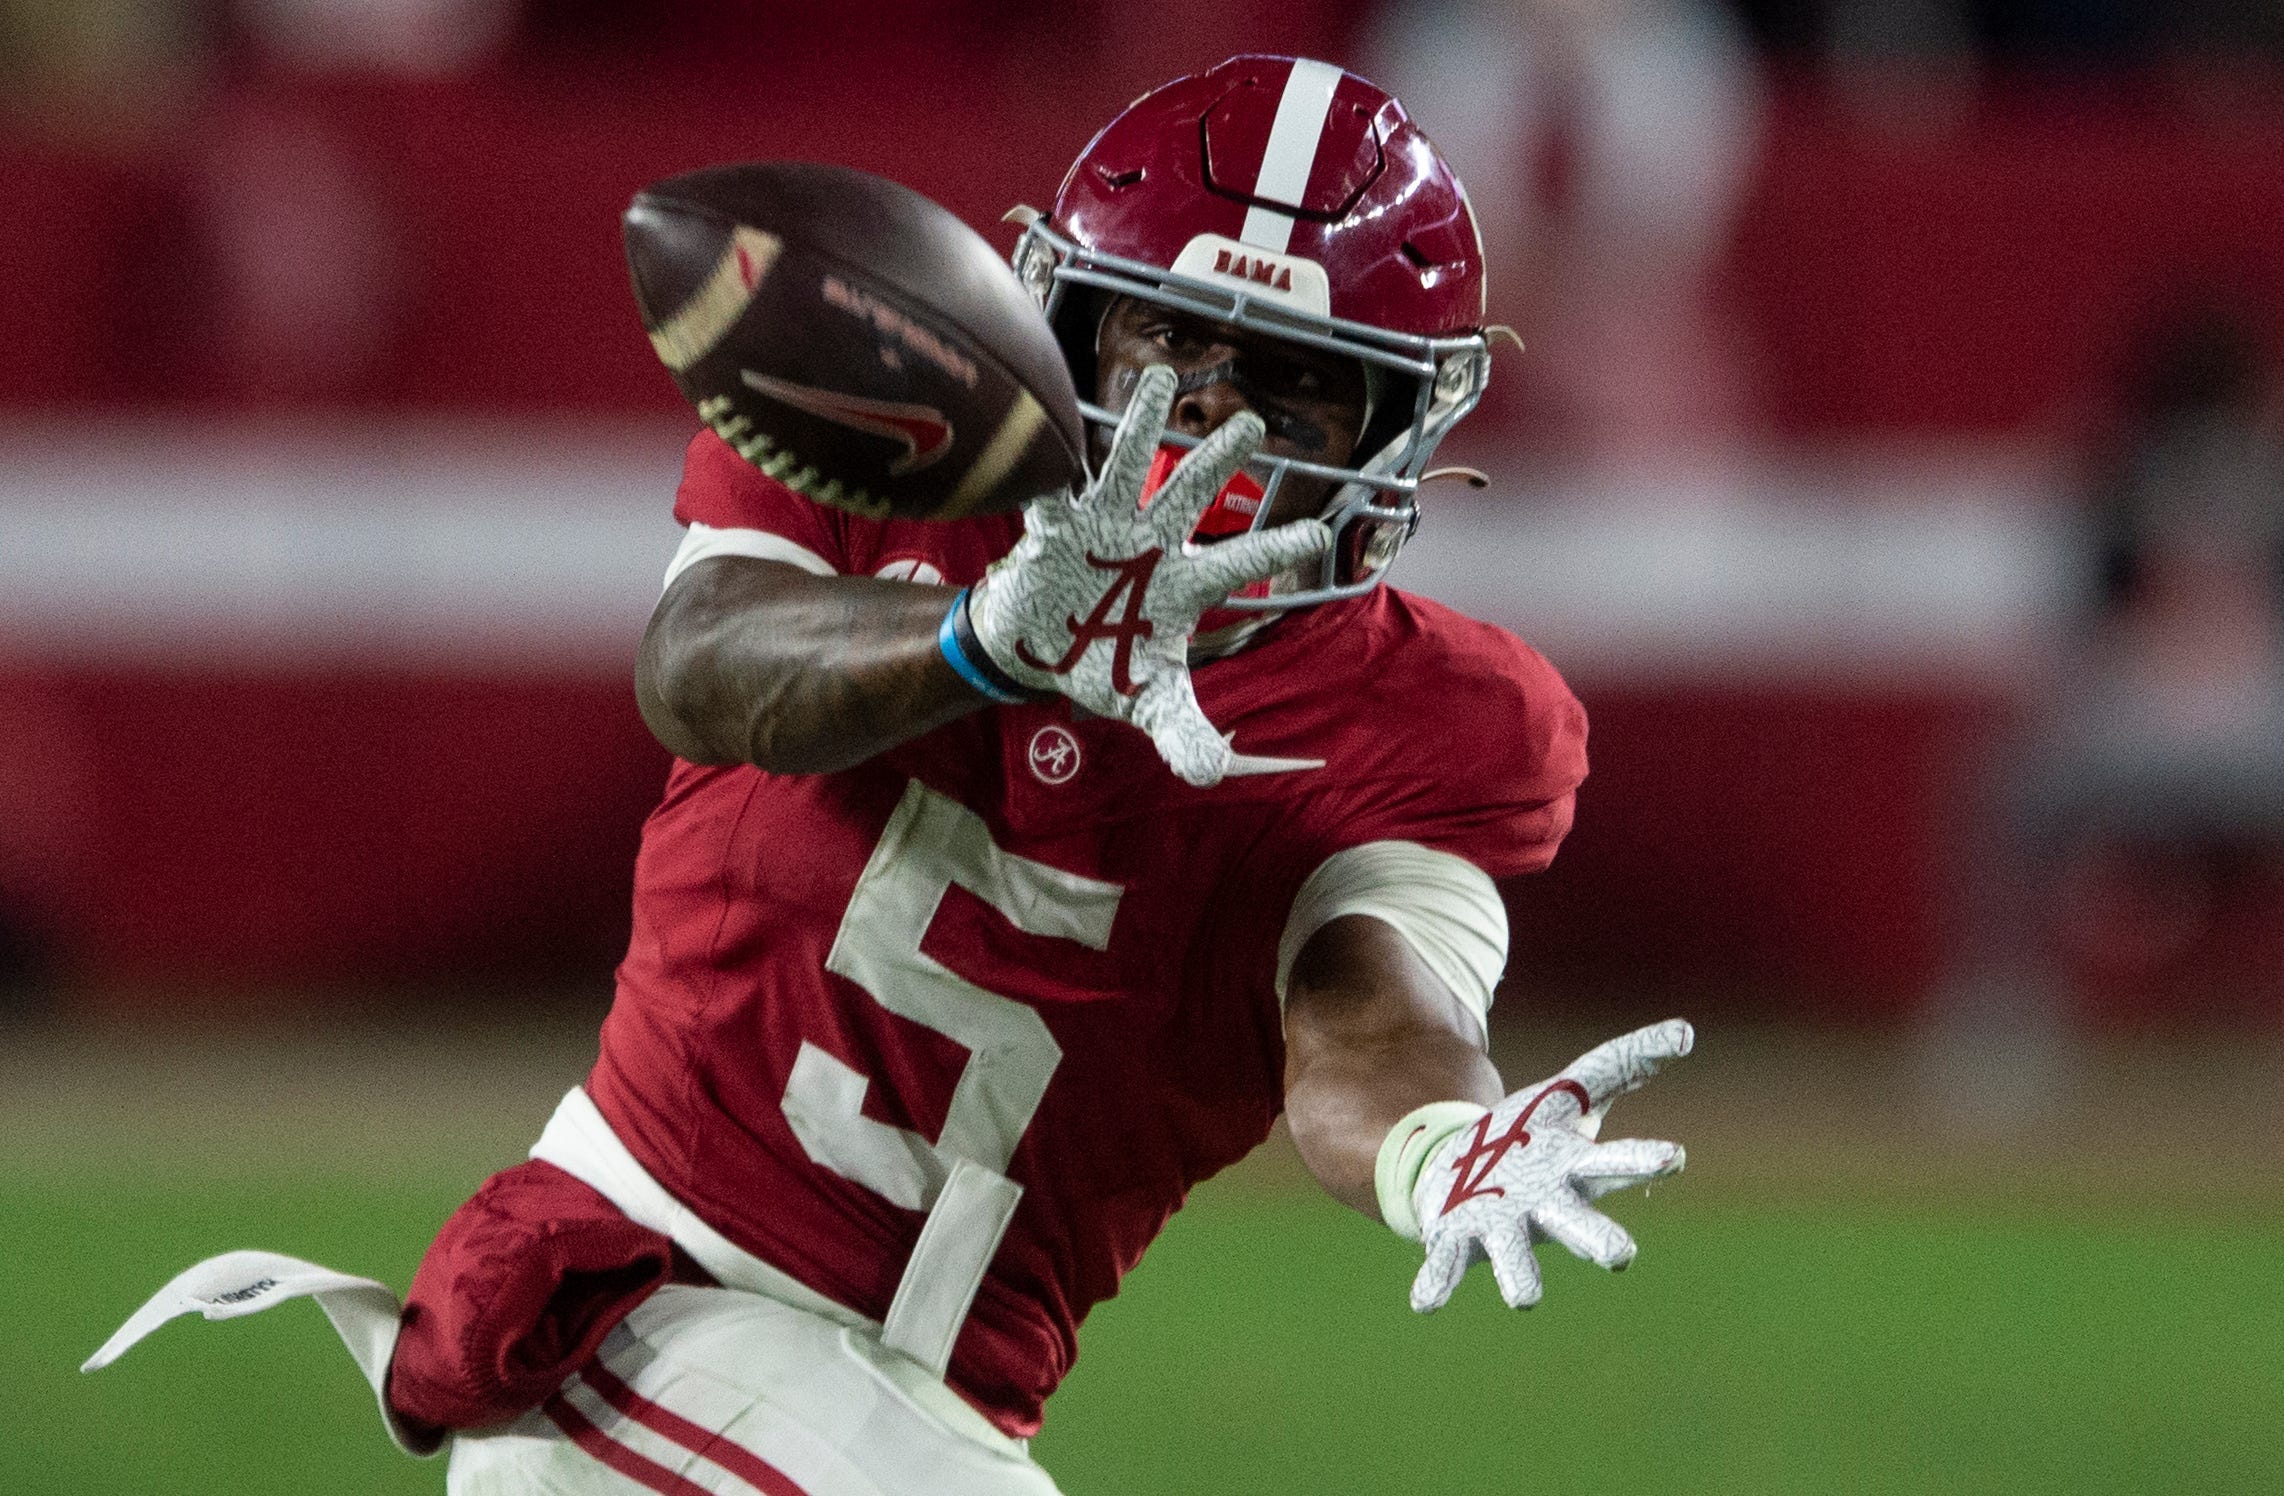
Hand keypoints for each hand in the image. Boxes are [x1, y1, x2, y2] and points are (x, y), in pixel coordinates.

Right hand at [966, 364, 1330, 786]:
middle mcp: (1152, 543)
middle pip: (1193, 493)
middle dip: (1219, 459)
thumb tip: (1207, 775)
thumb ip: (1182, 733)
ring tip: (1158, 376)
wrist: (1036, 650)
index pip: (1240, 563)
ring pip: (1129, 466)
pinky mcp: (1055, 526)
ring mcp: (1105, 527)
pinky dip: (1051, 470)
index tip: (1320, 528)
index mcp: (1184, 584)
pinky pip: (1053, 492)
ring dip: (1141, 424)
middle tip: (1251, 425)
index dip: (1276, 547)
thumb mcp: (1148, 703)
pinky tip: (1052, 433)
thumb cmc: (1102, 663)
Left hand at [1411, 1019, 1692, 1311]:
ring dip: (1518, 1276)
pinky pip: (1447, 1266)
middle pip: (1578, 1224)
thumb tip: (1685, 1032)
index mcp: (1574, 1168)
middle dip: (1597, 1240)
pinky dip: (1437, 1284)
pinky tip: (1424, 1304)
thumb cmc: (1532, 1134)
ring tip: (1525, 1300)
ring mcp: (1500, 1227)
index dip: (1643, 1159)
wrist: (1466, 1166)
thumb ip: (1624, 1062)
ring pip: (1515, 1255)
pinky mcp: (1456, 1239)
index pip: (1616, 1163)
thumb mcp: (1573, 1089)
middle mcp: (1545, 1206)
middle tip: (1621, 1256)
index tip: (1674, 1155)